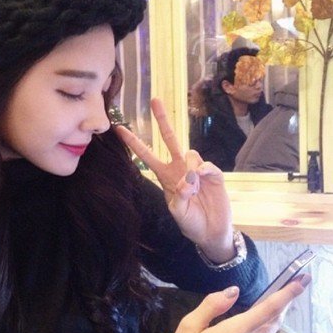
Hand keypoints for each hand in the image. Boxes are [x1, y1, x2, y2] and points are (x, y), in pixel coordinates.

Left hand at [115, 98, 231, 260]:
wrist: (211, 232)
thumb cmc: (190, 222)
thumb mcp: (178, 213)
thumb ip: (180, 196)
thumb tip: (188, 178)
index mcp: (166, 176)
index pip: (146, 155)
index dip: (134, 143)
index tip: (119, 129)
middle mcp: (180, 169)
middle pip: (170, 139)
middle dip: (162, 120)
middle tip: (155, 100)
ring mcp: (197, 170)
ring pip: (189, 153)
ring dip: (188, 169)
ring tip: (193, 190)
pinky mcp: (213, 175)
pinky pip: (207, 165)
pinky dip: (204, 171)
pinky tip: (203, 180)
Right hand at [147, 275, 310, 332]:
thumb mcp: (189, 325)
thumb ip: (213, 305)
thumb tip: (233, 291)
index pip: (268, 309)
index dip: (286, 294)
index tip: (300, 282)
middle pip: (271, 324)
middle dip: (274, 310)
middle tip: (273, 297)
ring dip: (263, 327)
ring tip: (245, 324)